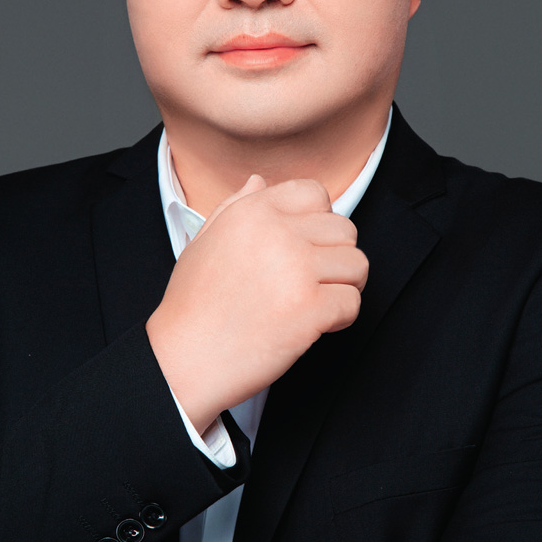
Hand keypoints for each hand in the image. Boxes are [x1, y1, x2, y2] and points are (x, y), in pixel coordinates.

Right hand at [146, 175, 368, 432]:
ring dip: (343, 286)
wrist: (184, 360)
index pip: (315, 193)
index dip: (318, 221)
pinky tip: (312, 325)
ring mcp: (297, 270)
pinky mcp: (311, 308)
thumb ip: (235, 206)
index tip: (305, 247)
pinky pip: (352, 302)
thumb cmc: (192, 306)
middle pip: (345, 230)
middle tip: (314, 282)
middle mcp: (279, 233)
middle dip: (336, 257)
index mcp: (254, 212)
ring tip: (315, 303)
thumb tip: (259, 181)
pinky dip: (339, 319)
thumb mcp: (204, 241)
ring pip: (357, 265)